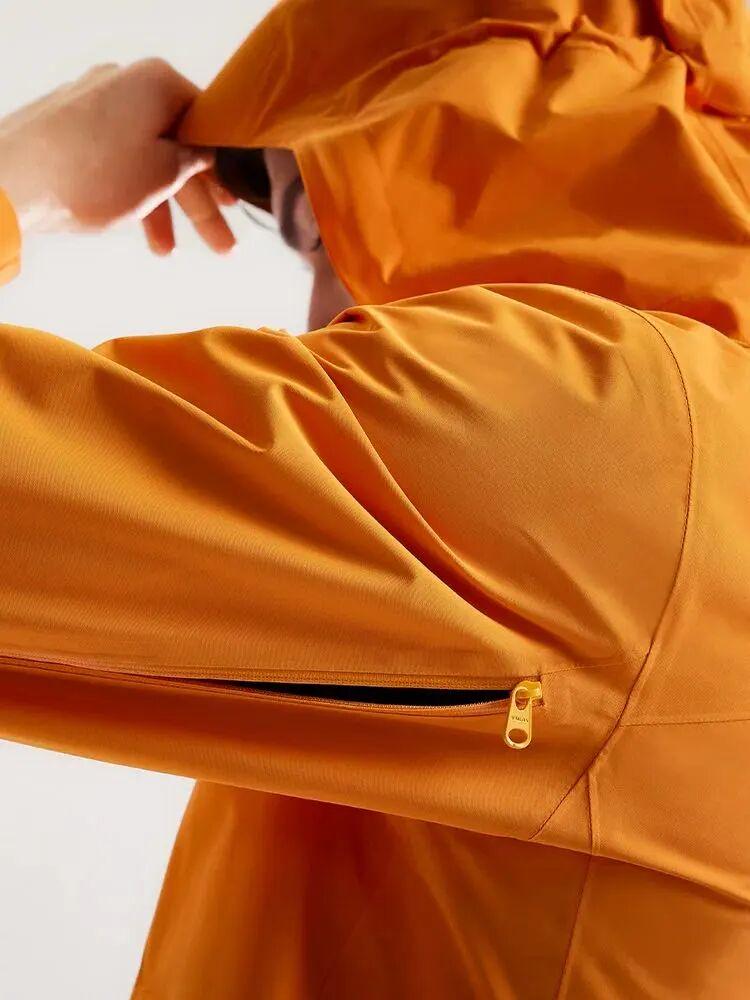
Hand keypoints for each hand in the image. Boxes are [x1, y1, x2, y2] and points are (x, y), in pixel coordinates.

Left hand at [0, 59, 235, 254]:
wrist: (12, 180)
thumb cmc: (94, 174)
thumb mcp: (164, 174)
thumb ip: (195, 162)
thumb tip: (207, 153)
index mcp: (157, 82)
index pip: (210, 120)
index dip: (228, 164)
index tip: (240, 198)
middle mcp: (126, 83)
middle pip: (178, 146)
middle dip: (200, 202)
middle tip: (222, 244)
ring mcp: (94, 103)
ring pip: (146, 158)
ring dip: (164, 207)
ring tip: (169, 250)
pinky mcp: (70, 126)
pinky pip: (117, 158)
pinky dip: (131, 192)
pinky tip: (137, 230)